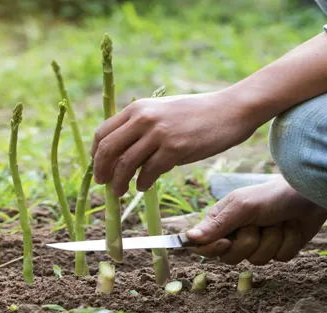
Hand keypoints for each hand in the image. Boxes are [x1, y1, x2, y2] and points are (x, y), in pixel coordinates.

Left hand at [91, 91, 260, 195]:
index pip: (103, 133)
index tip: (98, 167)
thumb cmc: (195, 115)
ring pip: (125, 164)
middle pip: (108, 150)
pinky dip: (142, 183)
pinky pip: (148, 172)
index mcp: (137, 108)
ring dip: (119, 182)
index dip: (96, 154)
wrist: (230, 109)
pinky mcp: (175, 149)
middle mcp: (144, 118)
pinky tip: (143, 187)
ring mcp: (159, 133)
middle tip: (103, 184)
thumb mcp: (161, 112)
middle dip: (101, 170)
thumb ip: (140, 127)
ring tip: (119, 191)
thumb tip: (120, 154)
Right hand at [186, 177, 326, 264]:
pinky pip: (279, 258)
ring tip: (277, 222)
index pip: (203, 246)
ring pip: (257, 260)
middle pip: (230, 258)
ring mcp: (258, 244)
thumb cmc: (270, 196)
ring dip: (272, 240)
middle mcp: (236, 235)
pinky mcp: (278, 250)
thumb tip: (189, 238)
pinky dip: (287, 242)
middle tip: (257, 225)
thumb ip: (216, 225)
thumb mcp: (241, 207)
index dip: (212, 249)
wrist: (306, 195)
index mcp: (221, 222)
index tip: (226, 242)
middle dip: (248, 242)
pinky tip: (290, 228)